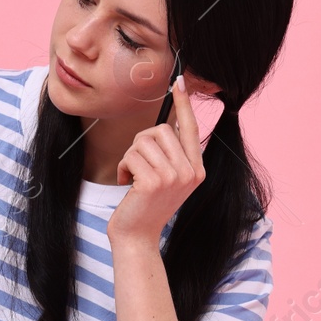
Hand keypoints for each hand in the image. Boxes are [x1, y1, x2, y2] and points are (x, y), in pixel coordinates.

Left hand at [107, 75, 222, 245]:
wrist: (137, 238)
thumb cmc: (145, 207)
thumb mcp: (166, 180)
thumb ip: (171, 156)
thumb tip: (164, 125)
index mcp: (196, 169)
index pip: (190, 128)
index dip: (184, 104)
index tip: (179, 82)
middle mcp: (190, 172)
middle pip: (161, 129)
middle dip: (141, 143)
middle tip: (137, 165)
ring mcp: (175, 177)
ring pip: (144, 141)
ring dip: (130, 157)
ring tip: (133, 177)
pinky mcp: (155, 181)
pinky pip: (132, 155)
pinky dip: (124, 167)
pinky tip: (127, 185)